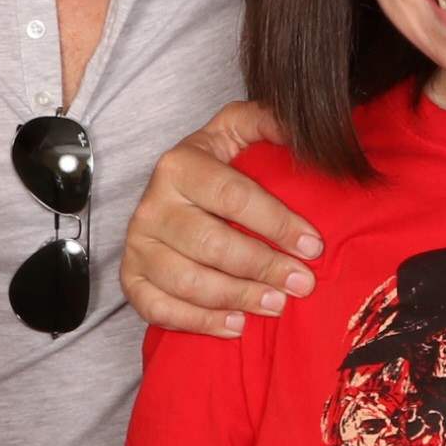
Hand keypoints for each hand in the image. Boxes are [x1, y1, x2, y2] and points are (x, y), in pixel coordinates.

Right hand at [118, 100, 321, 336]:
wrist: (169, 190)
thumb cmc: (214, 164)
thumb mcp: (236, 130)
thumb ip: (266, 121)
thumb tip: (299, 125)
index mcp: (180, 165)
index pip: (234, 198)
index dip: (277, 223)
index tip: (313, 245)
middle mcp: (152, 205)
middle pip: (212, 245)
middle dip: (263, 267)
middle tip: (302, 283)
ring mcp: (138, 245)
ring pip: (189, 281)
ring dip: (238, 297)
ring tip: (277, 304)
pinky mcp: (131, 278)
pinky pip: (159, 309)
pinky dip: (199, 321)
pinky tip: (236, 324)